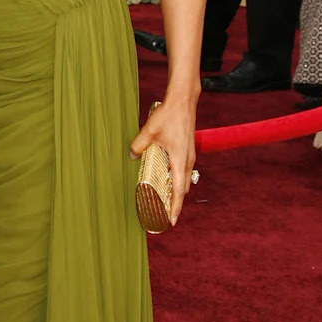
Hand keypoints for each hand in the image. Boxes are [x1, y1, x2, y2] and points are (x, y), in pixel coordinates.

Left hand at [129, 92, 196, 226]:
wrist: (184, 100)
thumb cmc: (169, 115)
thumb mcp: (149, 131)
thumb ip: (139, 145)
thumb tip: (132, 156)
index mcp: (179, 160)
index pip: (178, 191)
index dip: (175, 207)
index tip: (171, 220)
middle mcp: (187, 161)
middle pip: (182, 189)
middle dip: (175, 203)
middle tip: (164, 214)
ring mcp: (189, 155)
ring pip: (184, 180)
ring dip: (176, 191)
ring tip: (165, 200)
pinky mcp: (187, 150)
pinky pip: (183, 171)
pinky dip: (177, 180)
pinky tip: (166, 179)